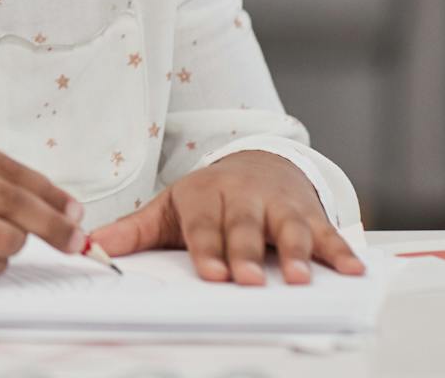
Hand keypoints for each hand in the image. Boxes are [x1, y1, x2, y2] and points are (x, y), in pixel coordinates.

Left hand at [88, 150, 365, 285]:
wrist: (257, 163)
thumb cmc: (208, 197)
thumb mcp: (169, 208)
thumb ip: (133, 231)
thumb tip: (90, 246)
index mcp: (205, 196)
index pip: (204, 226)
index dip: (208, 249)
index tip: (210, 274)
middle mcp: (244, 198)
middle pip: (246, 228)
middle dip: (247, 253)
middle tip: (248, 280)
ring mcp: (280, 206)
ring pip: (289, 229)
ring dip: (298, 253)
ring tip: (300, 278)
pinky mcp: (310, 215)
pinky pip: (328, 233)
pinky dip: (341, 250)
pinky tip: (353, 269)